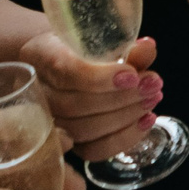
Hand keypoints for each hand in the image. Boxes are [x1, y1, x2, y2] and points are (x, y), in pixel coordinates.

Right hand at [19, 32, 160, 162]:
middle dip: (121, 98)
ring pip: (82, 130)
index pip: (64, 71)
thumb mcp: (101, 38)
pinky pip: (91, 150)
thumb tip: (148, 47)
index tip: (133, 75)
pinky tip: (145, 122)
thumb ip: (125, 46)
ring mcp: (45, 121)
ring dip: (125, 117)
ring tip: (151, 100)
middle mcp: (35, 91)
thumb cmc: (84, 47)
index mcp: (40, 54)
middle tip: (153, 85)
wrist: (62, 60)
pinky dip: (123, 138)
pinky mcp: (64, 143)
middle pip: (74, 105)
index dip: (98, 77)